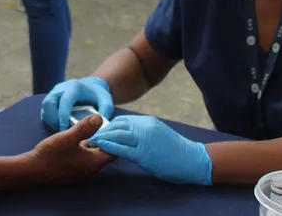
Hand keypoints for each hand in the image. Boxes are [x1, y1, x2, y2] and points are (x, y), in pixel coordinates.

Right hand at [25, 114, 114, 183]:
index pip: (114, 150)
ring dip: (95, 143)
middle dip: (105, 139)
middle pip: (106, 153)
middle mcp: (92, 170)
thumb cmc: (51, 154)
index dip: (114, 138)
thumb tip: (100, 117)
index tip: (114, 125)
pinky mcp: (75, 171)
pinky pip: (87, 158)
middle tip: (105, 124)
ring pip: (95, 155)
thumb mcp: (68, 137)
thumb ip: (85, 128)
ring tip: (94, 128)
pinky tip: (81, 138)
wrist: (33, 169)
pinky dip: (87, 148)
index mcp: (94, 163)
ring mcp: (84, 172)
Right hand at [41, 77, 113, 130]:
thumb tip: (99, 126)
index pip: (65, 101)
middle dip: (53, 119)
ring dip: (50, 120)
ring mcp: (53, 93)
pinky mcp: (50, 100)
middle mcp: (60, 89)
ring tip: (60, 130)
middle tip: (61, 131)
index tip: (64, 128)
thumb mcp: (105, 101)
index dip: (63, 114)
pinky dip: (49, 120)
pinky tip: (58, 127)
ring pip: (45, 107)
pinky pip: (45, 111)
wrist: (89, 87)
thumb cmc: (97, 96)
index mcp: (74, 87)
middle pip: (49, 103)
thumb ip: (105, 111)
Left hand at [87, 116, 212, 185]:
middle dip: (100, 131)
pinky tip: (100, 147)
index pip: (121, 121)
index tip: (97, 131)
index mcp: (146, 122)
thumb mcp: (157, 134)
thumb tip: (125, 135)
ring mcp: (143, 140)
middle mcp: (144, 127)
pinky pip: (121, 148)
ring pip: (116, 135)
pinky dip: (109, 146)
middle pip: (115, 126)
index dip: (107, 126)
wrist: (193, 160)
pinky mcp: (143, 153)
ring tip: (89, 142)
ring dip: (101, 138)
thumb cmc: (175, 150)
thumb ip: (142, 132)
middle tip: (88, 136)